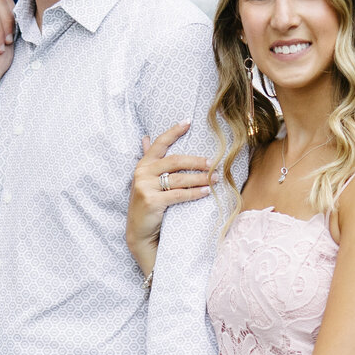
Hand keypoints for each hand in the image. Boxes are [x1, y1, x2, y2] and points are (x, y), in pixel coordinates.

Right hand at [127, 124, 213, 275]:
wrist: (139, 232)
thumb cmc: (147, 204)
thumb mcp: (145, 180)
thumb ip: (149, 160)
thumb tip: (146, 138)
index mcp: (143, 165)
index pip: (160, 143)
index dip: (173, 131)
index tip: (188, 122)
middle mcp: (142, 173)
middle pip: (174, 161)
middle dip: (196, 161)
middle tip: (213, 163)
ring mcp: (146, 187)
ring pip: (179, 178)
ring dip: (199, 178)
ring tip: (214, 179)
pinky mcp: (152, 202)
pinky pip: (178, 194)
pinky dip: (194, 193)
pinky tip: (206, 192)